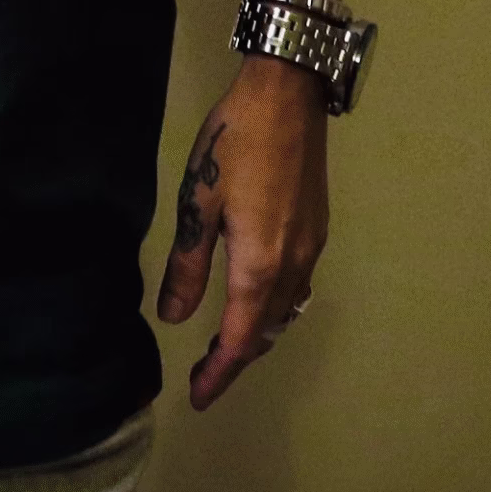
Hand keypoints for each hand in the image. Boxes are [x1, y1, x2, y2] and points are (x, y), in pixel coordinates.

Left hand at [155, 58, 328, 409]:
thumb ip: (187, 265)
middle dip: (236, 358)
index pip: (238, 339)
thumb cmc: (237, 142)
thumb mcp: (199, 201)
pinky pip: (297, 286)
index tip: (198, 397)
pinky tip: (256, 296)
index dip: (219, 373)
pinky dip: (275, 306)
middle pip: (266, 330)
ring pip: (286, 310)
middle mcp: (294, 265)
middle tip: (204, 375)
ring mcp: (312, 245)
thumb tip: (173, 317)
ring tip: (225, 341)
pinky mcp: (317, 226)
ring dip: (257, 333)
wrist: (289, 94)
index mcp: (261, 265)